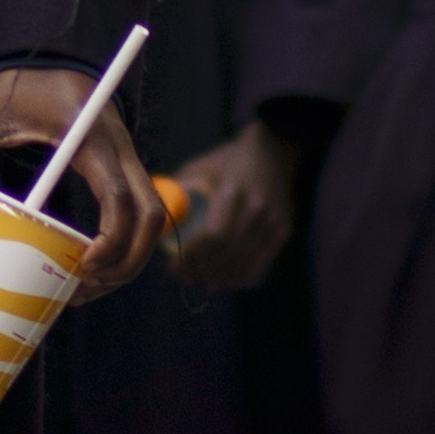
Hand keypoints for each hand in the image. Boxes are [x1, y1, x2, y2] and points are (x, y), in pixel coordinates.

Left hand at [0, 67, 155, 300]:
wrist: (49, 58)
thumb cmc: (16, 86)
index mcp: (90, 136)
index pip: (119, 195)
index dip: (112, 238)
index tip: (85, 266)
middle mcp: (120, 149)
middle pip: (152, 215)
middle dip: (127, 262)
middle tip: (85, 288)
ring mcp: (129, 158)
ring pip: (155, 218)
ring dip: (131, 259)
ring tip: (88, 288)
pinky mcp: (125, 168)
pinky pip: (142, 212)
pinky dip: (128, 244)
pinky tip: (93, 268)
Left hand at [157, 117, 299, 292]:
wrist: (273, 152)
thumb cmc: (226, 162)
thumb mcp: (199, 168)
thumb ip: (176, 194)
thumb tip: (151, 224)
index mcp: (233, 190)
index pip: (214, 236)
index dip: (193, 256)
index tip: (173, 263)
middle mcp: (257, 207)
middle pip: (227, 254)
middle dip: (201, 270)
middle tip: (181, 274)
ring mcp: (274, 221)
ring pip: (243, 264)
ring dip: (217, 278)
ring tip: (196, 279)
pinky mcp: (283, 231)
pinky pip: (260, 266)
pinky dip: (238, 279)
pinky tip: (219, 281)